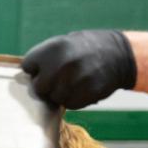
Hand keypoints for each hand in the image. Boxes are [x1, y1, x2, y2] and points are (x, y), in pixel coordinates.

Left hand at [21, 30, 136, 109]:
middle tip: (60, 77)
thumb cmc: (87, 48)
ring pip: (54, 98)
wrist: (120, 54)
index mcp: (53, 49)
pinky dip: (74, 99)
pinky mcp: (85, 95)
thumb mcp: (64, 43)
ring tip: (75, 81)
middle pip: (38, 87)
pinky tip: (83, 87)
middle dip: (47, 84)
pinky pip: (70, 104)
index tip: (44, 67)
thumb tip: (28, 75)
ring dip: (61, 93)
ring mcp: (73, 82)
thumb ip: (45, 58)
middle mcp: (60, 66)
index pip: (27, 66)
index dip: (35, 69)